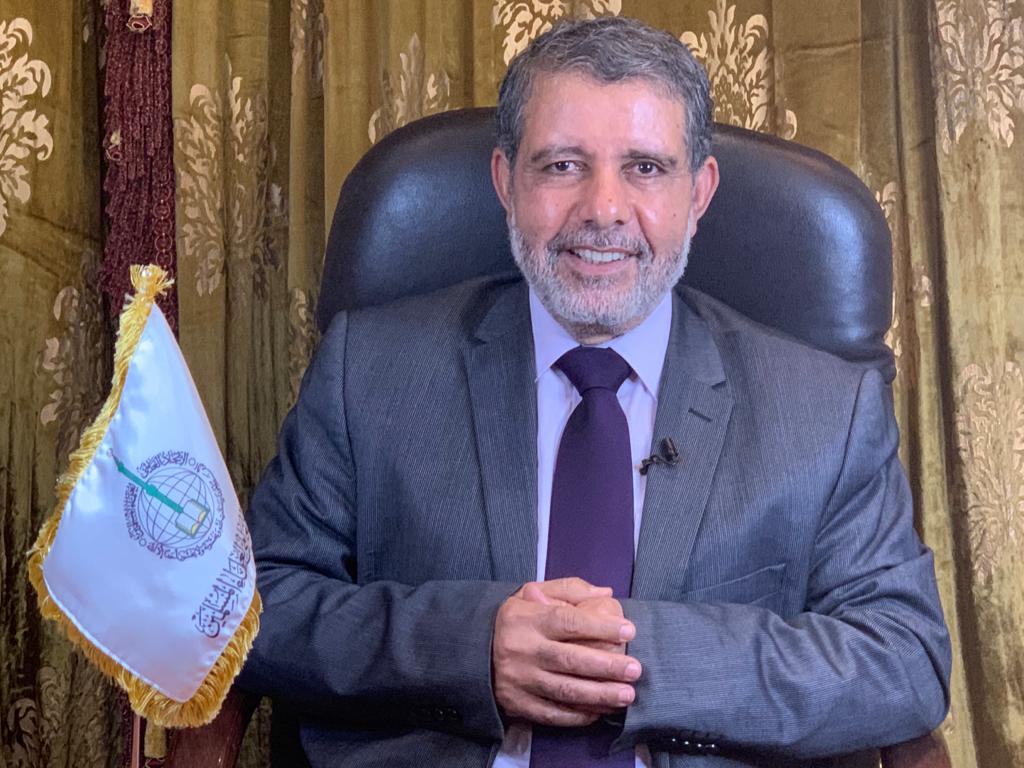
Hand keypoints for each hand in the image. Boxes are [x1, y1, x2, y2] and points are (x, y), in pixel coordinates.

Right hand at [492, 578, 641, 726]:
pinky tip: (600, 710)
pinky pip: (552, 713)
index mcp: (527, 619)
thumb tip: (606, 594)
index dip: (600, 628)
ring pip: (565, 690)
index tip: (629, 631)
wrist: (473, 650)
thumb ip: (569, 590)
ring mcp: (519, 680)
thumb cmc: (515, 620)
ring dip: (600, 694)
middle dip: (607, 666)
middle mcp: (522, 650)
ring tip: (627, 694)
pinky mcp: (517, 703)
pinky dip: (578, 714)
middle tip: (635, 670)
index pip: (568, 622)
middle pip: (570, 660)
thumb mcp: (532, 594)